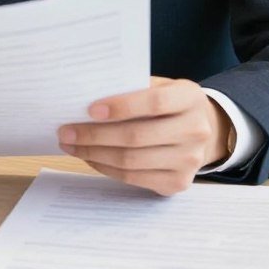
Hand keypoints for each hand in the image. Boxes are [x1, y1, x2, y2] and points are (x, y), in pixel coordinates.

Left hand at [58, 77, 233, 195]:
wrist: (203, 130)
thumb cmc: (169, 102)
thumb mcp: (160, 85)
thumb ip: (133, 88)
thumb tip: (87, 96)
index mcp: (190, 98)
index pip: (154, 102)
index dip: (121, 106)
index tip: (90, 109)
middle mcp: (196, 131)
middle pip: (137, 136)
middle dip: (95, 135)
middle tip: (66, 131)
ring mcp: (189, 161)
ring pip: (131, 160)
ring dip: (94, 153)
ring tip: (71, 144)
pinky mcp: (178, 183)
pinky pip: (133, 178)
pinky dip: (106, 168)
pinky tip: (89, 156)